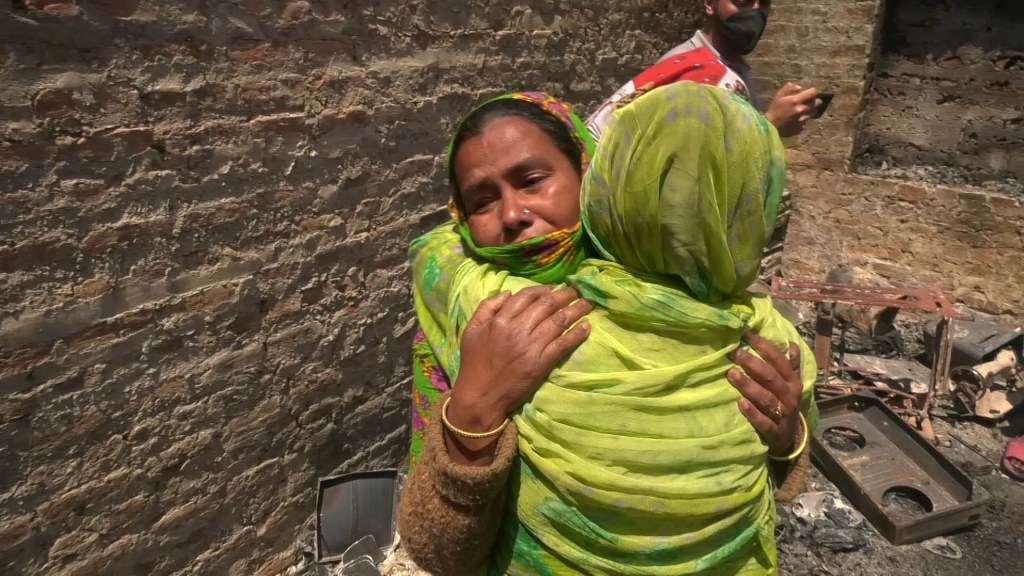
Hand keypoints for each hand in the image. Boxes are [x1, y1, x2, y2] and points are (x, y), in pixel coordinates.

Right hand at [445, 286, 591, 463]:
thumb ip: (487, 306)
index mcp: (501, 320)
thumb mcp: (471, 329)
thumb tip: (508, 292)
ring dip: (576, 310)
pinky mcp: (541, 363)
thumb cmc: (474, 362)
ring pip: (559, 321)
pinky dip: (577, 334)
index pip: (527, 296)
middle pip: (547, 305)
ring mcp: (531, 347)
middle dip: (565, 295)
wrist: (480, 395)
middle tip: (577, 290)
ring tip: (588, 303)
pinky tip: (587, 326)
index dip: (543, 289)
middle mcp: (518, 329)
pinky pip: (563, 344)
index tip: (554, 288)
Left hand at [727, 333, 803, 455]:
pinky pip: (764, 422)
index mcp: (793, 382)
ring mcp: (783, 415)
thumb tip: (791, 343)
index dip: (764, 347)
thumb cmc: (785, 404)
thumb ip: (791, 364)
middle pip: (770, 378)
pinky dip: (752, 413)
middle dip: (752, 364)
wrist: (790, 438)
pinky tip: (740, 403)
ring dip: (749, 386)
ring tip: (731, 374)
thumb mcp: (791, 384)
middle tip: (734, 353)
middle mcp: (789, 396)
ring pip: (766, 398)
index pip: (779, 361)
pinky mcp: (774, 431)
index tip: (746, 335)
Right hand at [764, 83, 819, 136]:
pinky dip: (803, 119)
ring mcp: (802, 120)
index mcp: (796, 100)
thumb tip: (799, 87)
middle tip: (807, 101)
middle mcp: (802, 110)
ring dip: (810, 110)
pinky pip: (806, 121)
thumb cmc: (774, 109)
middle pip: (817, 102)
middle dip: (813, 101)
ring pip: (813, 112)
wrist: (770, 127)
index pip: (813, 92)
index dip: (812, 91)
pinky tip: (796, 119)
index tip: (809, 92)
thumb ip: (789, 88)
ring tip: (802, 111)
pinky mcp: (801, 127)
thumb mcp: (779, 96)